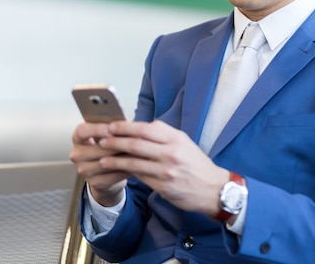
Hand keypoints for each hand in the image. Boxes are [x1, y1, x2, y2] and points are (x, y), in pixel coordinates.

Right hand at [69, 121, 128, 205]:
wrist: (105, 172)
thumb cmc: (107, 148)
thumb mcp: (106, 136)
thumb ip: (112, 129)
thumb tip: (126, 123)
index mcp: (78, 138)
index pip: (82, 131)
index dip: (96, 129)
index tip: (110, 128)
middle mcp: (77, 154)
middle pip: (96, 149)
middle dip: (116, 145)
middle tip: (132, 141)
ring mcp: (84, 170)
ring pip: (105, 163)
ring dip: (122, 158)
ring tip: (136, 152)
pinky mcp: (94, 182)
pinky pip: (112, 176)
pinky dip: (124, 170)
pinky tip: (134, 164)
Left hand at [96, 120, 228, 215]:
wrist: (214, 189)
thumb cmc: (196, 163)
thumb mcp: (184, 142)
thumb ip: (164, 134)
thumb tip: (140, 127)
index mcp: (176, 139)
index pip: (145, 129)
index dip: (125, 127)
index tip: (111, 126)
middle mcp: (171, 153)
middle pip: (136, 144)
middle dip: (115, 141)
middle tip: (101, 140)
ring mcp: (166, 171)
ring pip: (134, 162)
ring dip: (115, 159)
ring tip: (102, 157)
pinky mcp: (163, 187)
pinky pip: (140, 177)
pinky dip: (126, 172)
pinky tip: (117, 170)